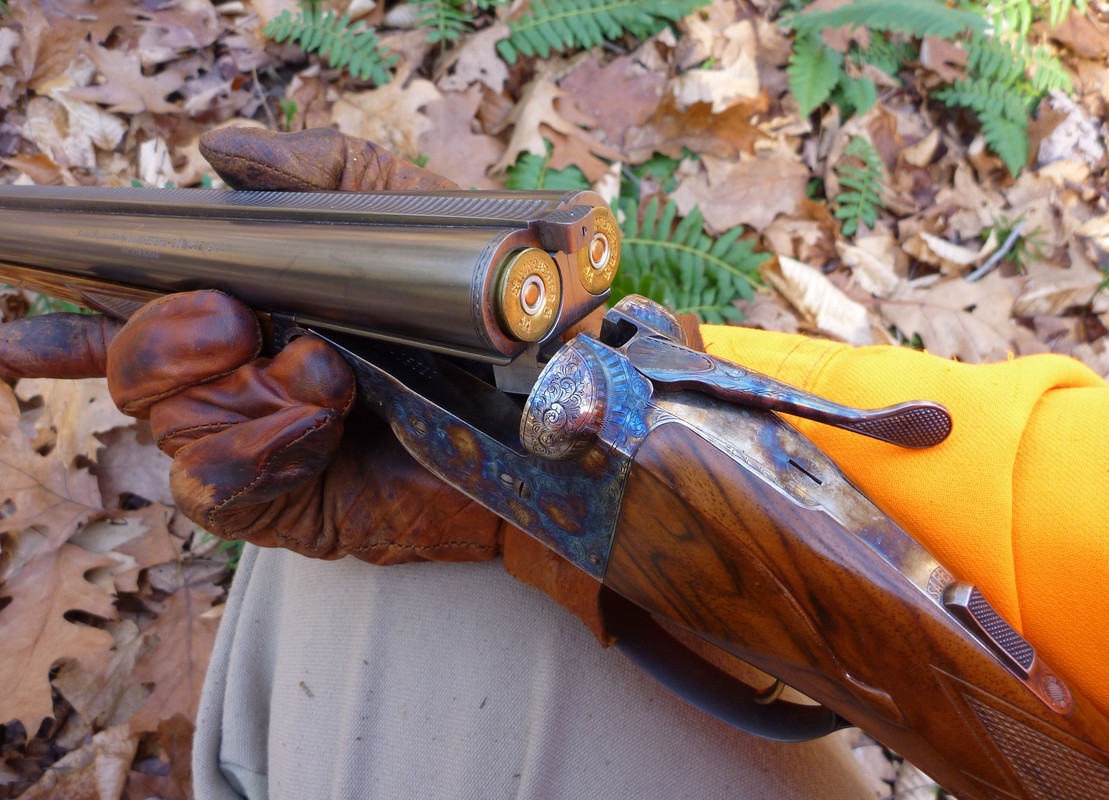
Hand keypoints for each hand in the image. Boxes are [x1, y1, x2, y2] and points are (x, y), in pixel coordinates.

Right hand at [0, 128, 503, 564]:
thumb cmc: (488, 313)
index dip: (66, 312)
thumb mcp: (409, 218)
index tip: (19, 297)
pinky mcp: (280, 501)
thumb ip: (319, 175)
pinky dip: (255, 444)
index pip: (137, 307)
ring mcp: (254, 442)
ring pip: (163, 420)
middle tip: (240, 321)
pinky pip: (211, 481)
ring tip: (326, 375)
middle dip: (168, 337)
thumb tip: (214, 153)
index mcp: (260, 308)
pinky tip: (314, 425)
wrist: (548, 414)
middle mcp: (241, 376)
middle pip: (127, 362)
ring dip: (239, 391)